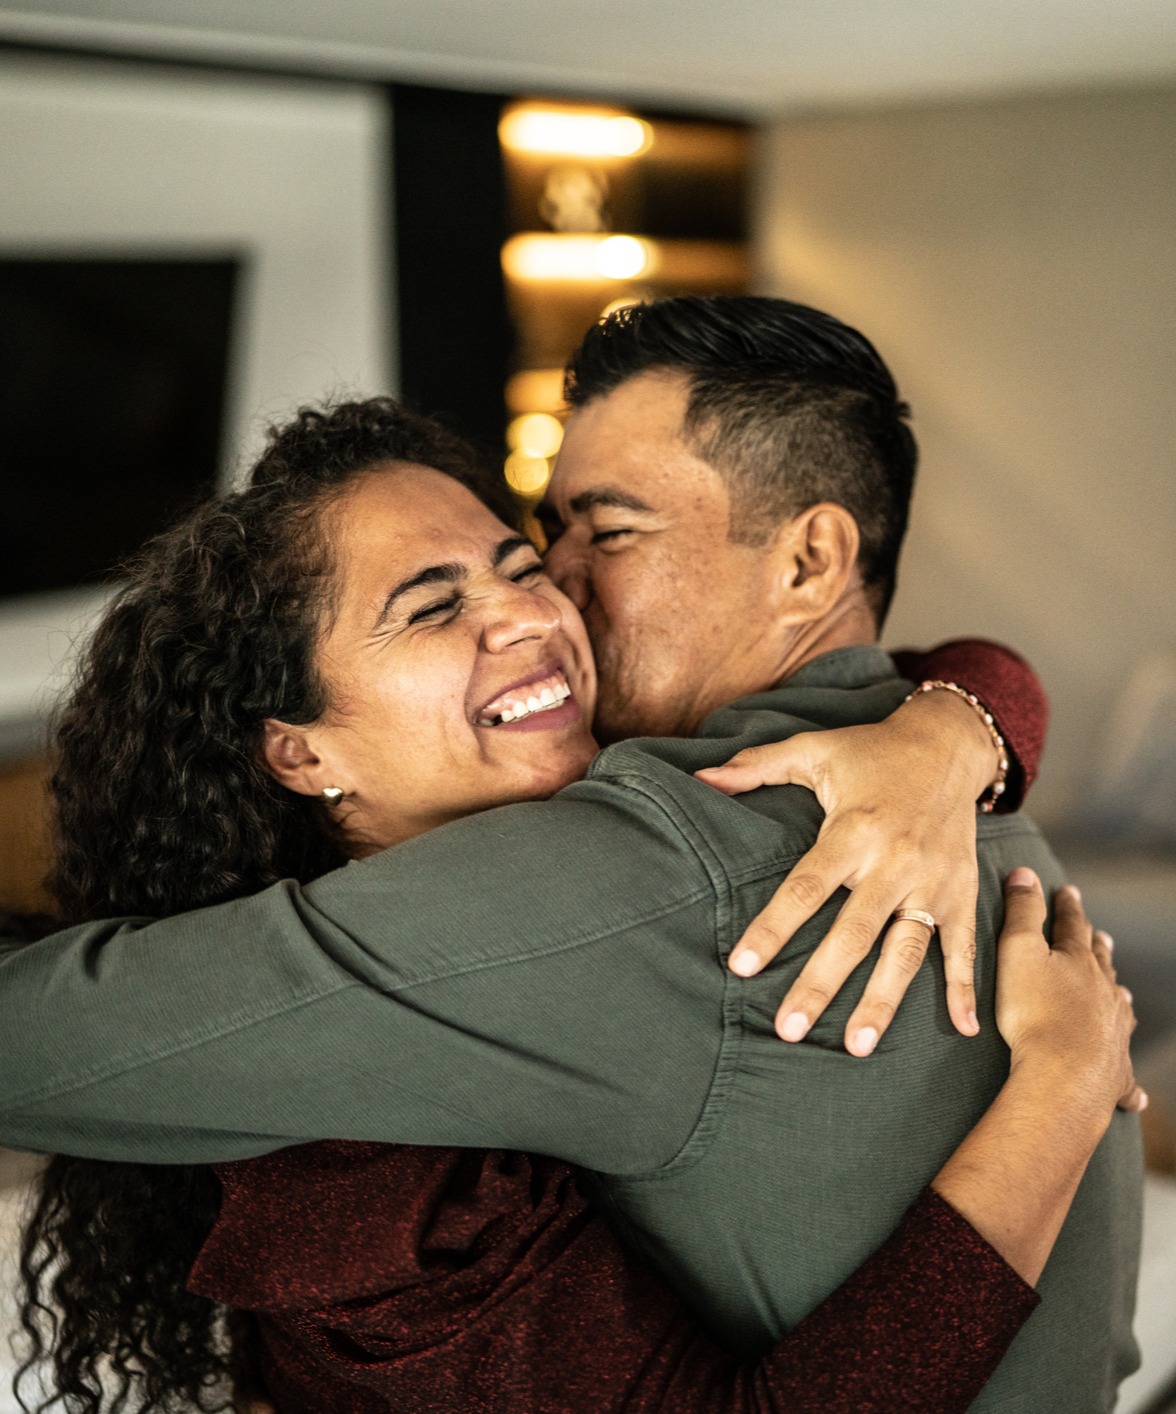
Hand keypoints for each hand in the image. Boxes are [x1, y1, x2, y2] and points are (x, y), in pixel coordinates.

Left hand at [695, 687, 996, 1053]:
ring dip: (883, 1001)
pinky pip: (962, 946)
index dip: (773, 927)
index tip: (742, 967)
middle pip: (853, 932)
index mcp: (855, 830)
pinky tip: (963, 1030)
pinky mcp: (962, 893)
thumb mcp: (813, 749)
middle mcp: (895, 862)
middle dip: (820, 983)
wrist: (949, 745)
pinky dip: (965, 988)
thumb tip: (699, 778)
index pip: (806, 887)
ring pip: (906, 950)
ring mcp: (932, 882)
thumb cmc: (870, 751)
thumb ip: (755, 766)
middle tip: (789, 1029)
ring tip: (856, 1047)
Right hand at [996, 868, 1144, 1116]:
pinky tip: (1139, 1094)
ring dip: (1116, 997)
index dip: (1067, 907)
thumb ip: (1022, 911)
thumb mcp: (1017, 950)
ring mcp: (1114, 1031)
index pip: (1073, 925)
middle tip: (1100, 936)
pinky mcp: (1117, 1072)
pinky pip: (1127, 1075)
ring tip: (1120, 992)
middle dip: (1097, 947)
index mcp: (1078, 962)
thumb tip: (1026, 872)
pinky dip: (1132, 1080)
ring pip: (1119, 1008)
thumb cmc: (1034, 1012)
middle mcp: (1104, 993)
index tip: (1068, 891)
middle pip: (1101, 964)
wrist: (1064, 1075)